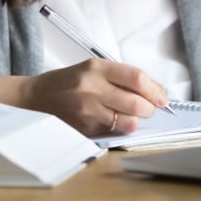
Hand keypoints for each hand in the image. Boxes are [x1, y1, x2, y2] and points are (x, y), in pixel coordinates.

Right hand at [0, 59, 168, 135]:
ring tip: (131, 116)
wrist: (37, 97)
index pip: (136, 78)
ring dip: (136, 121)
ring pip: (127, 122)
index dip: (155, 90)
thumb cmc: (70, 81)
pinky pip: (113, 133)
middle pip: (135, 103)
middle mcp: (91, 88)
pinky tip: (113, 121)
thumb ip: (123, 77)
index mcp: (96, 68)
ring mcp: (87, 111)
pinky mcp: (83, 129)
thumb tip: (155, 92)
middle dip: (149, 109)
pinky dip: (120, 129)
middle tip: (148, 109)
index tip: (162, 98)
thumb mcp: (94, 68)